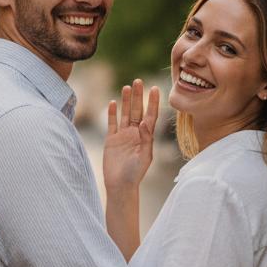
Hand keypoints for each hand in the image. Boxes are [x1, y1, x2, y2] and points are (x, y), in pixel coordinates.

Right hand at [102, 79, 160, 193]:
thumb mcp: (144, 156)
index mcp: (146, 137)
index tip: (155, 88)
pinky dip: (112, 113)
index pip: (151, 115)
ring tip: (127, 87)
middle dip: (138, 96)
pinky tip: (112, 102)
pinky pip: (112, 123)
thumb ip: (146, 139)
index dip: (153, 102)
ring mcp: (123, 136)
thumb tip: (145, 122)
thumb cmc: (135, 173)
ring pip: (125, 114)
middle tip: (138, 81)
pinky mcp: (111, 140)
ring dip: (126, 101)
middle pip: (138, 110)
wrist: (120, 185)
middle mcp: (135, 134)